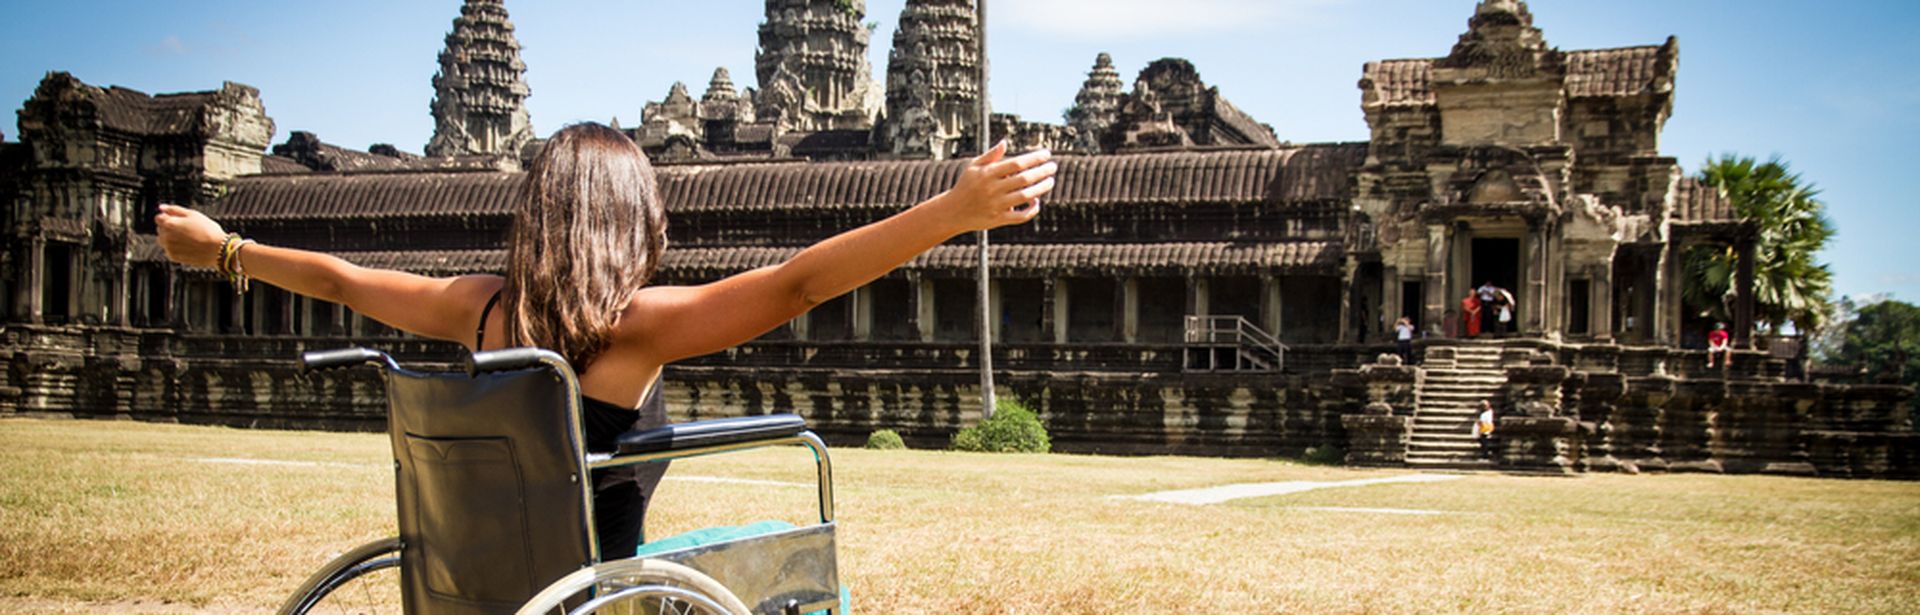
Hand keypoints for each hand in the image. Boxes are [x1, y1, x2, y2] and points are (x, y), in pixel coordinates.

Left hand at [154, 204, 227, 268]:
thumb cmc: (208, 230)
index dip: (168, 217)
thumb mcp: (193, 214)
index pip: (158, 218)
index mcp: (169, 224)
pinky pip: (169, 250)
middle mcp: (165, 236)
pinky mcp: (173, 257)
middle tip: (186, 229)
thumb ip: (174, 209)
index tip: (179, 220)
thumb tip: (161, 207)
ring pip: (163, 240)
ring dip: (170, 238)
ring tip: (187, 239)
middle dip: (169, 228)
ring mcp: (168, 248)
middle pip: (160, 229)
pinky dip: (176, 247)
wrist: (218, 249)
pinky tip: (188, 246)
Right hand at [939, 141, 1056, 231]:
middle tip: (1053, 167)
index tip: (1047, 154)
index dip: (1034, 158)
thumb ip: (991, 155)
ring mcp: (996, 205)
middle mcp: (993, 189)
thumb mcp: (973, 167)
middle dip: (1042, 171)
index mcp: (988, 173)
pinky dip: (1032, 209)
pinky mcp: (999, 219)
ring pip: (1025, 196)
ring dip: (1041, 188)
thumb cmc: (966, 185)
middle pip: (1024, 179)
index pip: (1016, 163)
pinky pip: (1021, 216)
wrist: (952, 211)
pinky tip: (1036, 201)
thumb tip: (1005, 142)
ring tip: (1050, 181)